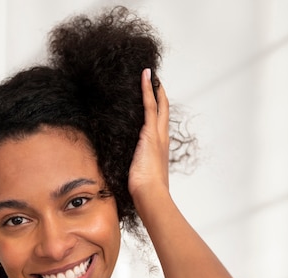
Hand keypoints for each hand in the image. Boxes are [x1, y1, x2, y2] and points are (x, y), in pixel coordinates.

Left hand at [128, 68, 170, 201]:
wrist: (150, 194)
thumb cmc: (144, 190)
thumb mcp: (137, 174)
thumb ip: (133, 167)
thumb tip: (124, 168)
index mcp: (159, 148)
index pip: (159, 124)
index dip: (158, 110)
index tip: (155, 98)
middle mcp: (162, 139)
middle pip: (163, 110)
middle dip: (159, 93)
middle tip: (155, 79)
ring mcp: (157, 135)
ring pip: (158, 104)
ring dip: (153, 88)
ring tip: (149, 74)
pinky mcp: (150, 133)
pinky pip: (149, 106)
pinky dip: (147, 90)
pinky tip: (145, 76)